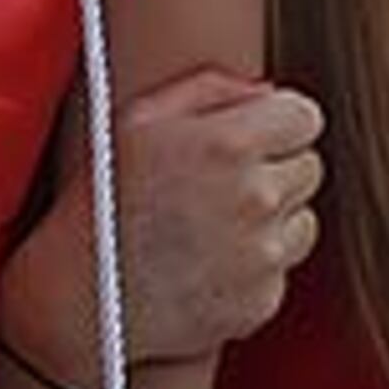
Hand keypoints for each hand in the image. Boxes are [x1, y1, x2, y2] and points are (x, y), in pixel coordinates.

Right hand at [2, 69, 324, 388]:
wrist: (79, 297)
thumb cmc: (101, 201)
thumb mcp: (137, 119)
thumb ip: (211, 88)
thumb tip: (268, 92)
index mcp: (228, 143)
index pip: (304, 116)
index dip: (278, 125)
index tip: (253, 139)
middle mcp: (256, 198)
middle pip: (309, 167)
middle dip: (274, 170)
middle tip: (222, 185)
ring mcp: (262, 254)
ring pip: (304, 220)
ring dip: (273, 220)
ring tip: (213, 226)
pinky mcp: (262, 301)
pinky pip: (282, 269)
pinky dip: (256, 266)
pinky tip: (209, 264)